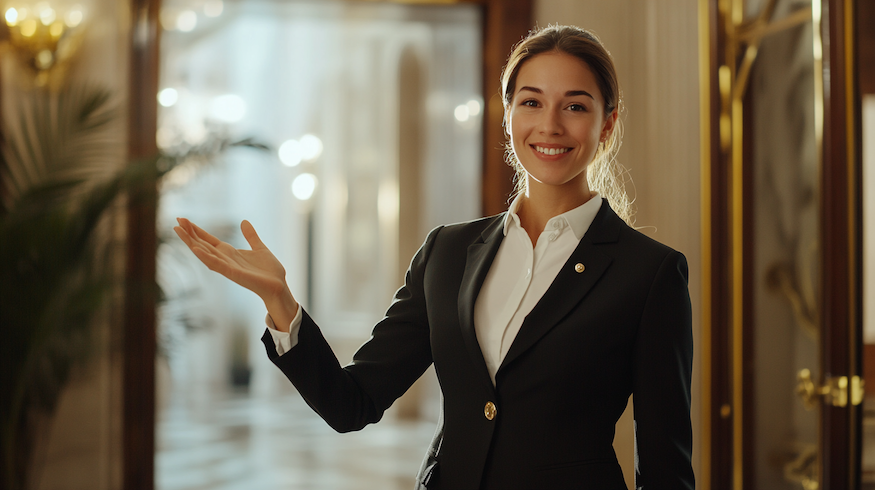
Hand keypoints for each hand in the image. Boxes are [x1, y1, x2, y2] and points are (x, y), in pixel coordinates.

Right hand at [174, 218, 298, 330]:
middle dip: (189, 234)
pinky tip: (196, 248)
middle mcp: (225, 260)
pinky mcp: (233, 273)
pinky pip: (216, 264)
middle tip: (177, 220)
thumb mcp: (260, 248)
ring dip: (191, 242)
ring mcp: (227, 267)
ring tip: (179, 230)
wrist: (279, 287)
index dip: (196, 230)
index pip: (208, 240)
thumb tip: (244, 222)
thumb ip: (251, 236)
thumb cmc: (270, 271)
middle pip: (202, 245)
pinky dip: (205, 256)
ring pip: (205, 253)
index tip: (184, 220)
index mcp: (230, 253)